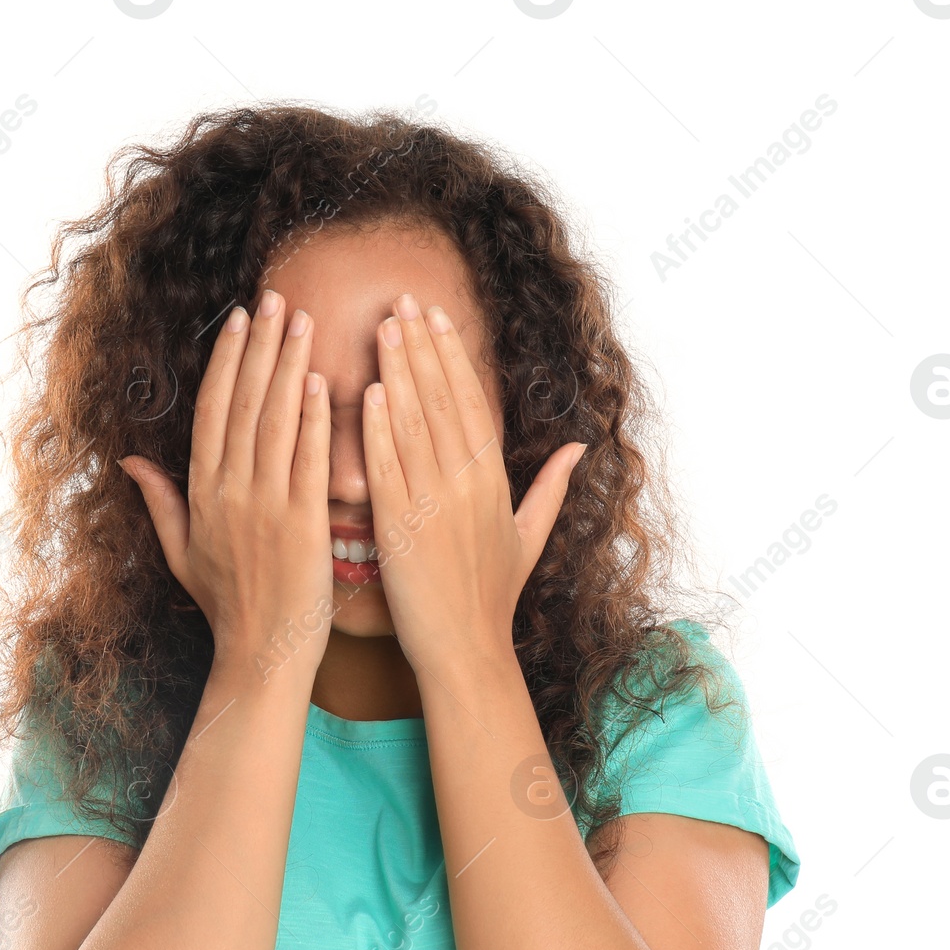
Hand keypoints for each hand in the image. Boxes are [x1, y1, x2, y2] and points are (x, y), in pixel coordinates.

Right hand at [120, 290, 333, 679]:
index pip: (213, 410)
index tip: (239, 318)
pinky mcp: (303, 525)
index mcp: (201, 492)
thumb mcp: (180, 553)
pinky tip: (322, 381)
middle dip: (260, 344)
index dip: (226, 359)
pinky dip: (314, 420)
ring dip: (289, 365)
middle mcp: (229, 491)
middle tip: (278, 297)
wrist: (261, 656)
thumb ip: (160, 501)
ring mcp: (266, 507)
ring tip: (304, 320)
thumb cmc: (227, 607)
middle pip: (243, 403)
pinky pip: (308, 462)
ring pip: (275, 422)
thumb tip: (130, 460)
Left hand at [362, 293, 585, 679]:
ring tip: (382, 328)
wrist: (466, 649)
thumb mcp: (529, 537)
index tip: (434, 315)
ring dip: (399, 372)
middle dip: (421, 346)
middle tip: (401, 300)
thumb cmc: (492, 597)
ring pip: (415, 424)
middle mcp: (467, 483)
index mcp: (494, 480)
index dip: (451, 354)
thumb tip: (578, 447)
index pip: (471, 401)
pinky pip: (390, 468)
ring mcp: (435, 503)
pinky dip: (380, 429)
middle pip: (442, 400)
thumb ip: (551, 486)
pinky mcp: (402, 527)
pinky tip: (370, 393)